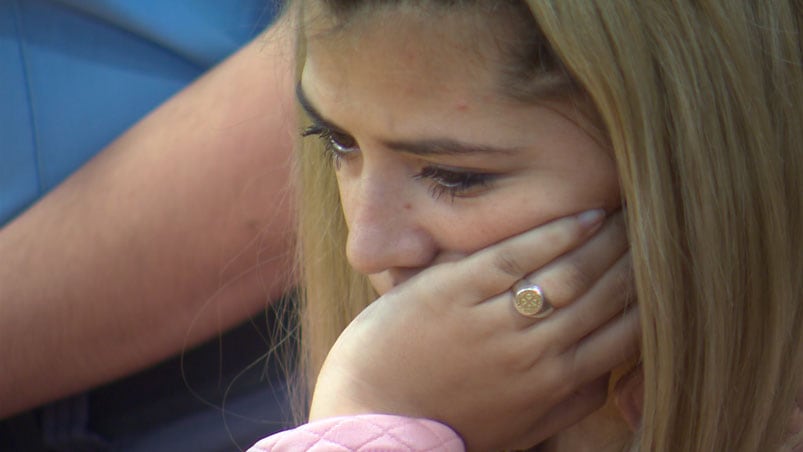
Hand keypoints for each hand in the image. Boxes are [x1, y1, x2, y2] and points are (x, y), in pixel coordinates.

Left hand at [309, 210, 638, 450]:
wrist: (373, 420)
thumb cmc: (449, 422)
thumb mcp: (522, 428)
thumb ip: (568, 402)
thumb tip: (608, 376)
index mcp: (554, 384)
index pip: (627, 333)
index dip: (653, 296)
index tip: (662, 268)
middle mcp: (534, 352)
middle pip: (607, 295)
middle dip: (638, 258)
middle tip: (652, 229)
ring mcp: (494, 321)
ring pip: (570, 272)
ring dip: (608, 239)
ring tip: (626, 214)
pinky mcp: (454, 292)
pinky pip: (517, 255)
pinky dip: (557, 232)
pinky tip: (585, 214)